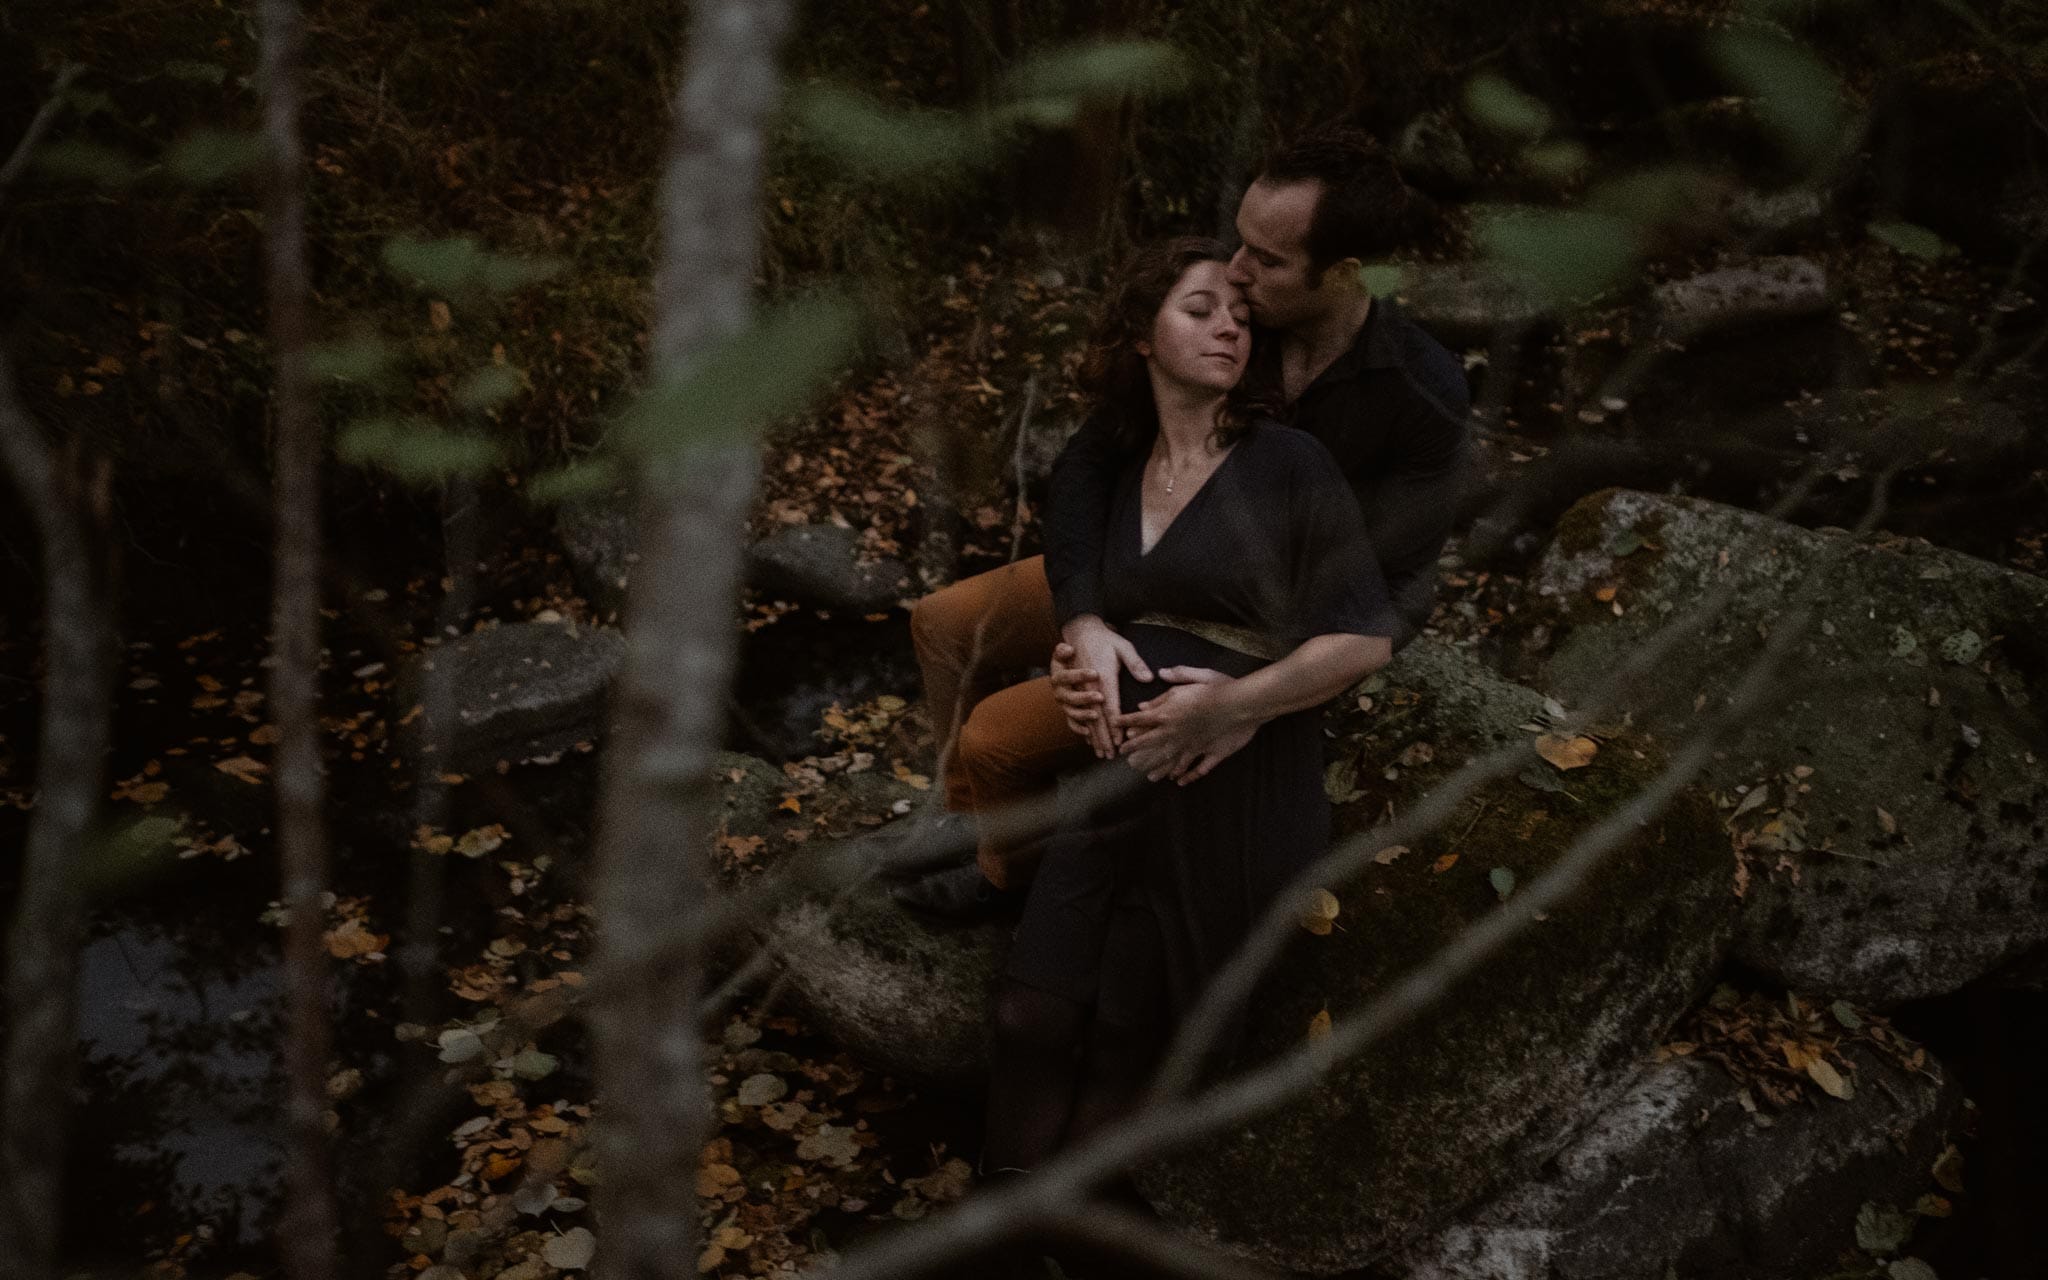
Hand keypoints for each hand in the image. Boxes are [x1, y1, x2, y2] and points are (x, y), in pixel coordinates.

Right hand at [1059, 616, 1152, 759]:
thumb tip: (1149, 678)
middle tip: (1109, 756)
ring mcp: (1079, 691)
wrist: (1081, 632)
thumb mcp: (1123, 647)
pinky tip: (1088, 740)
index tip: (1119, 742)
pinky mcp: (1073, 691)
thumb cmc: (1105, 640)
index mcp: (1104, 678)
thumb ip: (1136, 663)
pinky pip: (1074, 714)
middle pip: (1097, 719)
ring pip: (1086, 719)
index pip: (1110, 708)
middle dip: (1104, 739)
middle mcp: (1089, 688)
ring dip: (1093, 737)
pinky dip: (1082, 728)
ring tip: (1100, 753)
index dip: (1115, 726)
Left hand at [1114, 667, 1246, 781]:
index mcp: (1169, 713)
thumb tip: (1160, 676)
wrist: (1244, 704)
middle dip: (1135, 748)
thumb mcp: (1196, 676)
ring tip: (1148, 775)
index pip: (1141, 719)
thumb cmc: (1221, 687)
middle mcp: (1176, 733)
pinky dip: (1188, 776)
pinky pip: (1197, 769)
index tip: (1115, 726)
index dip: (1126, 723)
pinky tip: (1179, 781)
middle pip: (1150, 742)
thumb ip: (1176, 678)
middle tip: (1123, 754)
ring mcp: (1193, 746)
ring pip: (1170, 760)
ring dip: (1158, 768)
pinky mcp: (1210, 754)